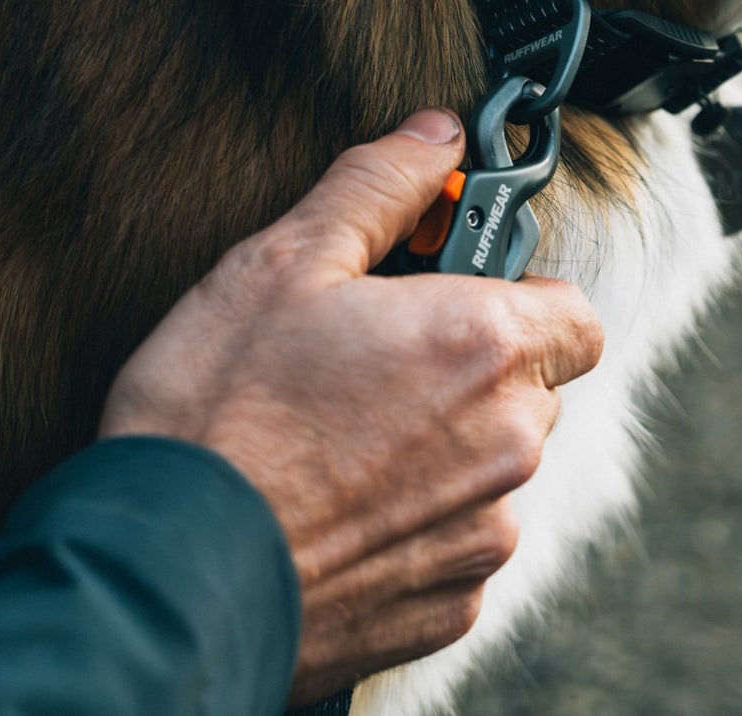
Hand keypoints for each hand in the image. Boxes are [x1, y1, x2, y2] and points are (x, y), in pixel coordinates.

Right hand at [99, 109, 602, 703]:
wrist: (168, 576)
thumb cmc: (220, 411)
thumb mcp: (286, 261)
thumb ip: (379, 185)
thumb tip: (436, 135)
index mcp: (485, 344)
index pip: (573, 313)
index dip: (519, 296)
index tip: (455, 296)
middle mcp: (508, 442)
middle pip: (530, 387)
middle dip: (471, 367)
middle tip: (375, 358)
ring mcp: (482, 533)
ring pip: (493, 466)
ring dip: (444, 446)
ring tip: (339, 435)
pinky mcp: (448, 606)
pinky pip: (457, 543)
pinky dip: (415, 521)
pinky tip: (336, 504)